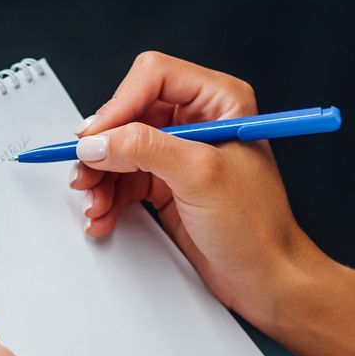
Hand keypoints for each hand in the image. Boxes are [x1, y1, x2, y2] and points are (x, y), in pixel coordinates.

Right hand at [73, 51, 321, 327]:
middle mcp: (199, 120)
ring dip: (102, 177)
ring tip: (95, 203)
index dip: (120, 105)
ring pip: (121, 148)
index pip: (154, 77)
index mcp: (219, 100)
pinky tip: (104, 215)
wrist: (267, 278)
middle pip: (130, 113)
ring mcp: (182, 152)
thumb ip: (146, 149)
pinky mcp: (169, 183)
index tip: (97, 137)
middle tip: (87, 172)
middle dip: (105, 147)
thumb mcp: (200, 176)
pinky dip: (109, 196)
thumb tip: (100, 140)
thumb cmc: (258, 226)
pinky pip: (125, 179)